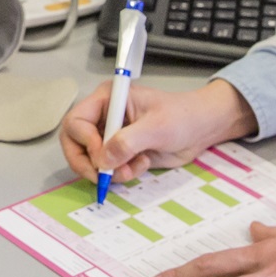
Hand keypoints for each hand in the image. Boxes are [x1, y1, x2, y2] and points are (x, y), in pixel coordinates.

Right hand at [59, 78, 255, 184]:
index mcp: (107, 100)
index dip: (86, 142)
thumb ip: (128, 142)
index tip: (104, 156)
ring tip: (133, 168)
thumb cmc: (182, 116)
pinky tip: (141, 166)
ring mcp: (110, 136)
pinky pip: (107, 170)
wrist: (201, 129)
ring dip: (108, 171)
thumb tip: (103, 159)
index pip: (76, 122)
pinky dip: (120, 174)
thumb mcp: (156, 127)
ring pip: (90, 160)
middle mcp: (104, 117)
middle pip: (74, 144)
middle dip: (88, 163)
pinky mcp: (120, 153)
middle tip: (103, 176)